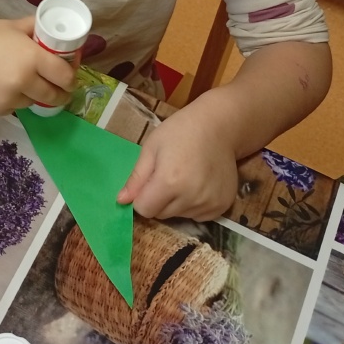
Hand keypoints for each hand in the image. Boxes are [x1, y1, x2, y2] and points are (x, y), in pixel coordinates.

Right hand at [0, 17, 74, 115]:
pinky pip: (14, 107)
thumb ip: (38, 29)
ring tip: (24, 84)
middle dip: (60, 94)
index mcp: (32, 57)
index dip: (71, 79)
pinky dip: (14, 100)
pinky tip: (5, 87)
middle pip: (53, 96)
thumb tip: (59, 33)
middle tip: (60, 90)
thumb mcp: (16, 26)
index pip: (64, 76)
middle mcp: (23, 80)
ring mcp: (9, 97)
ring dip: (34, 96)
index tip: (70, 79)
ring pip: (32, 102)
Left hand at [116, 104, 238, 220]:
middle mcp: (190, 198)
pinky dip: (194, 206)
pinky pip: (199, 216)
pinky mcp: (222, 206)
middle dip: (159, 200)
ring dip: (177, 203)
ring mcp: (209, 204)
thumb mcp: (151, 148)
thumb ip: (137, 177)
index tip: (149, 183)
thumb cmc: (180, 132)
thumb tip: (121, 201)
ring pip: (180, 215)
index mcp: (169, 182)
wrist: (218, 127)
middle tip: (168, 175)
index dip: (142, 198)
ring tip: (185, 177)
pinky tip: (199, 185)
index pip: (144, 209)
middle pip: (162, 214)